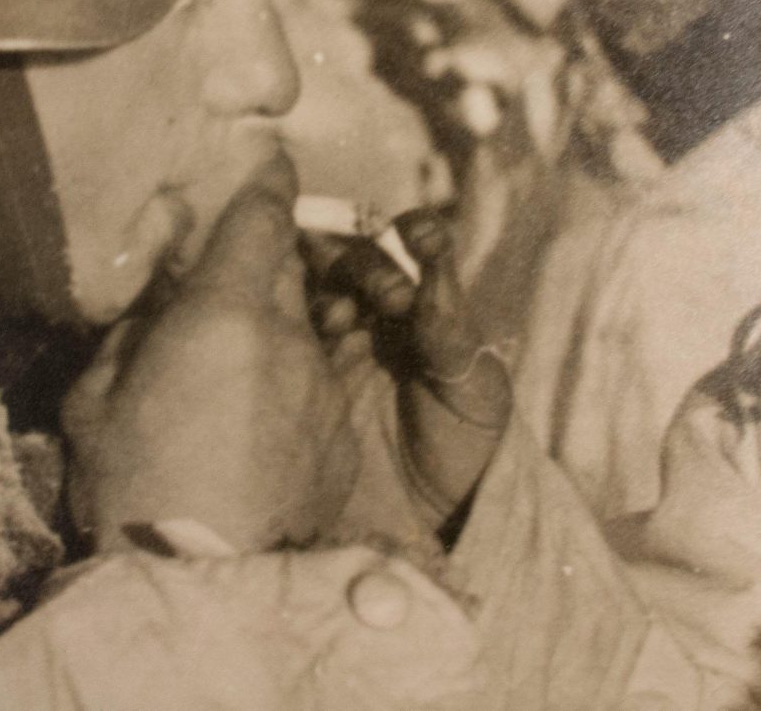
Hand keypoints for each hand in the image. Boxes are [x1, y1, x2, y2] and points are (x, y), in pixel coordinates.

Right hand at [63, 174, 359, 554]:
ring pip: (304, 330)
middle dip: (258, 266)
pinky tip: (253, 423)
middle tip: (222, 281)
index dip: (266, 177)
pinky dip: (291, 387)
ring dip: (275, 332)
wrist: (197, 588)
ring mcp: (322, 390)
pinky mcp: (339, 440)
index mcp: (224, 314)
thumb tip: (157, 292)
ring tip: (232, 367)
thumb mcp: (97, 396)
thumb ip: (133, 327)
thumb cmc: (129, 489)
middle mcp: (288, 339)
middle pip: (284, 270)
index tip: (269, 156)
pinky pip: (315, 388)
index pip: (260, 215)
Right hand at [304, 203, 512, 527]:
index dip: (414, 234)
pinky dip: (289, 328)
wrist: (433, 526)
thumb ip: (451, 330)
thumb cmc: (467, 449)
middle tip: (386, 293)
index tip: (417, 236)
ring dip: (325, 291)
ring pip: (316, 293)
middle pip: (355, 262)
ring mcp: (333, 348)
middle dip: (362, 264)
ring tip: (339, 319)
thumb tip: (427, 265)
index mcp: (423, 308)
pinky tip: (302, 343)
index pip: (413, 250)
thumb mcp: (476, 392)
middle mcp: (375, 318)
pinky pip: (285, 341)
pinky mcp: (300, 381)